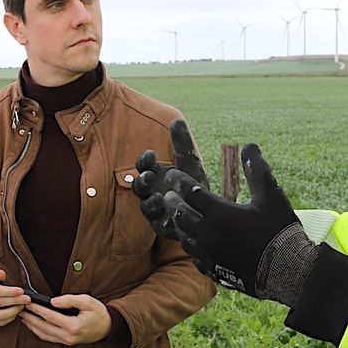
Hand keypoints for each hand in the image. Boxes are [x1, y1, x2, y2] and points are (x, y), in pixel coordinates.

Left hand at [19, 293, 110, 345]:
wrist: (108, 327)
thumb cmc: (98, 313)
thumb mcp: (87, 301)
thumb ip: (70, 300)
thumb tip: (53, 301)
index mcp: (73, 326)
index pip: (49, 316)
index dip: (37, 308)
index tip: (27, 301)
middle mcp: (68, 336)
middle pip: (42, 327)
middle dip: (29, 317)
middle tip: (19, 308)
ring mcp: (67, 341)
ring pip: (43, 334)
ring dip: (31, 325)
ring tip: (22, 315)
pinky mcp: (66, 342)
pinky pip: (48, 337)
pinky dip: (38, 331)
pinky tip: (32, 324)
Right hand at [133, 118, 208, 239]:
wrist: (208, 212)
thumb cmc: (194, 186)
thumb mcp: (191, 163)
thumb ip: (183, 144)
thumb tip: (176, 120)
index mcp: (156, 175)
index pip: (143, 165)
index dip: (144, 160)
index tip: (151, 155)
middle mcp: (152, 193)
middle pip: (139, 187)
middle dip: (141, 181)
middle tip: (148, 176)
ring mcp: (157, 211)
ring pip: (146, 207)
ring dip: (148, 202)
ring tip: (157, 198)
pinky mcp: (165, 227)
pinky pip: (159, 225)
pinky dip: (162, 219)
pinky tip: (171, 215)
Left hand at [162, 143, 318, 306]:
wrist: (288, 273)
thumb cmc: (280, 230)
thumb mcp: (271, 195)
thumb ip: (257, 170)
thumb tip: (249, 146)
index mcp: (219, 213)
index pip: (190, 192)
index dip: (179, 181)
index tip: (172, 175)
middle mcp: (208, 234)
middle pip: (180, 215)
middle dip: (173, 202)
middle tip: (169, 195)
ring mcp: (209, 255)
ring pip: (184, 238)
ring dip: (180, 225)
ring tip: (180, 217)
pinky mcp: (215, 270)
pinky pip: (195, 258)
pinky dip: (192, 247)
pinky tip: (197, 244)